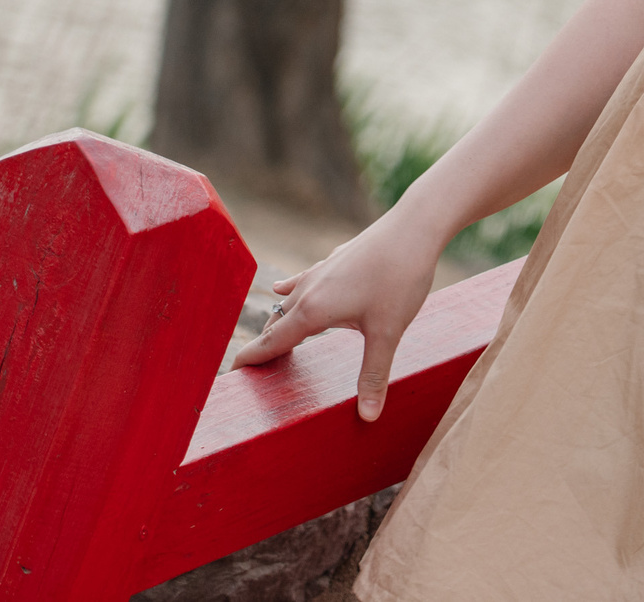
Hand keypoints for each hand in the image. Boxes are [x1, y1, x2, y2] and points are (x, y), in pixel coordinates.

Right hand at [229, 208, 442, 419]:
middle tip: (252, 373)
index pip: (271, 343)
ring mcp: (320, 271)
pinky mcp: (334, 260)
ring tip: (270, 341)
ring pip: (288, 302)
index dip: (250, 361)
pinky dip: (290, 292)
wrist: (414, 227)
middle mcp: (308, 290)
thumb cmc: (400, 277)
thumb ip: (374, 374)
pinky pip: (302, 281)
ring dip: (277, 322)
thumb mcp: (388, 333)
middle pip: (275, 324)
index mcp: (312, 311)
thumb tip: (368, 417)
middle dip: (262, 348)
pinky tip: (282, 289)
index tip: (230, 377)